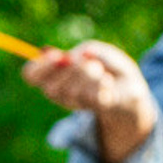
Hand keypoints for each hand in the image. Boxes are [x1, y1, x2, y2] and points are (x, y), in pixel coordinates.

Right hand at [22, 42, 156, 162]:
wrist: (131, 93)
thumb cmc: (108, 68)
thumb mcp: (97, 51)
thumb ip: (86, 51)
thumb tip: (75, 59)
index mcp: (53, 75)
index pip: (31, 75)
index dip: (39, 67)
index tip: (55, 56)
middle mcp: (61, 94)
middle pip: (51, 88)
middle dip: (70, 71)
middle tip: (86, 62)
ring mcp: (78, 106)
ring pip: (73, 92)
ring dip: (88, 75)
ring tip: (100, 70)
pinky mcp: (98, 111)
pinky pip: (94, 99)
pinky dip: (103, 84)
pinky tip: (108, 81)